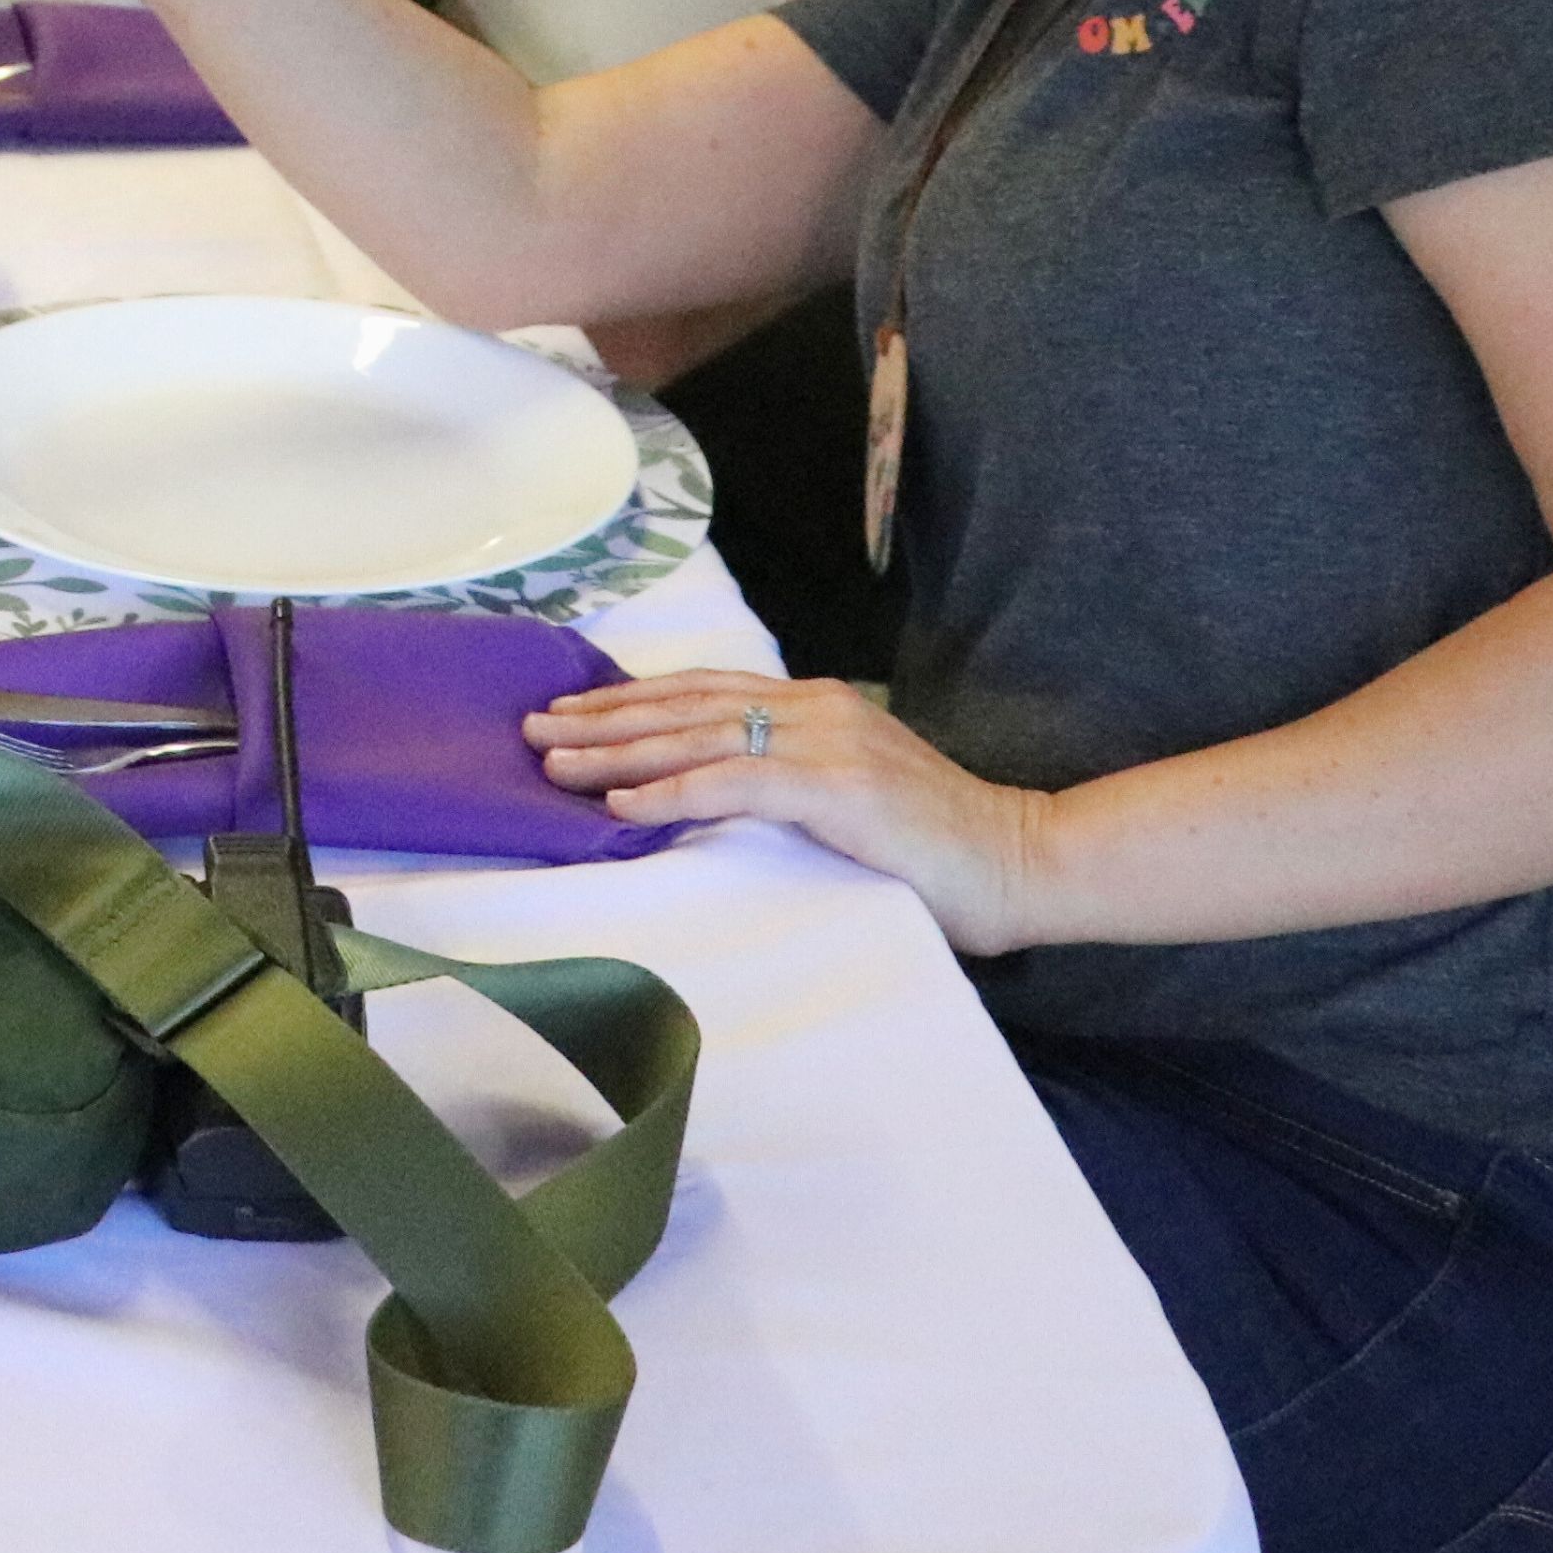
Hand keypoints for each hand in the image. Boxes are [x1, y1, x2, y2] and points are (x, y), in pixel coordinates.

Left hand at [526, 668, 1061, 955]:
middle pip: (685, 706)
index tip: (568, 712)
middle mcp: (814, 707)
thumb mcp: (848, 795)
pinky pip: (735, 783)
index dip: (631, 701)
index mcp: (815, 703)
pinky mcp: (836, 787)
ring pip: (697, 737)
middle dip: (603, 719)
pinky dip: (673, 791)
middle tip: (533, 732)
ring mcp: (826, 742)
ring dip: (617, 752)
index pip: (702, 691)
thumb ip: (788, 779)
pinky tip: (623, 803)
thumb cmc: (934, 846)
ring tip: (556, 763)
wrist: (1019, 861)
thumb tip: (712, 790)